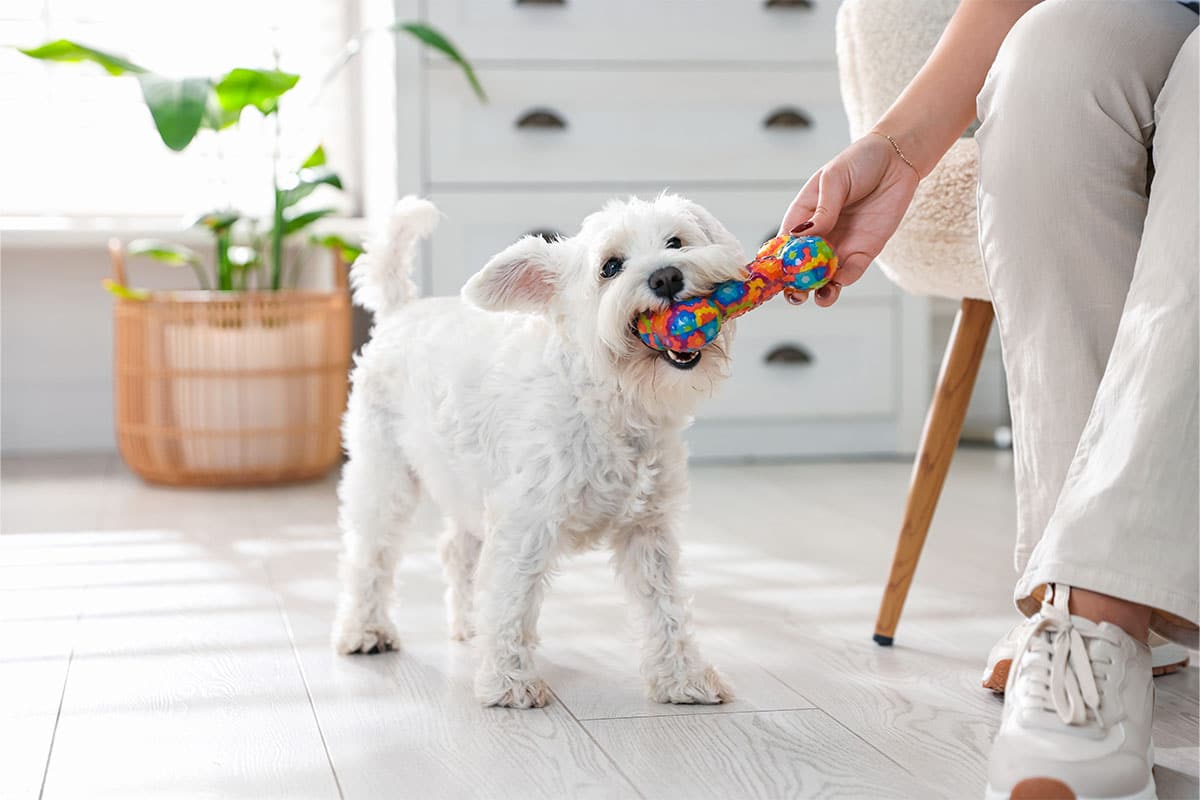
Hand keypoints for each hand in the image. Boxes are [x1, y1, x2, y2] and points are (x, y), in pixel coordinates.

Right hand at [779, 134, 919, 307]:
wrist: (897, 160)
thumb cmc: (859, 162)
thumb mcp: (834, 179)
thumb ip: (822, 209)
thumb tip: (806, 234)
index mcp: (803, 216)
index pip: (783, 245)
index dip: (776, 263)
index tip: (773, 276)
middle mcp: (818, 236)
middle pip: (800, 268)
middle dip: (795, 284)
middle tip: (794, 294)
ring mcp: (840, 246)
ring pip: (824, 276)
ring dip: (819, 290)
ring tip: (818, 297)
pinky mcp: (863, 251)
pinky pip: (850, 272)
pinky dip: (843, 280)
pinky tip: (840, 281)